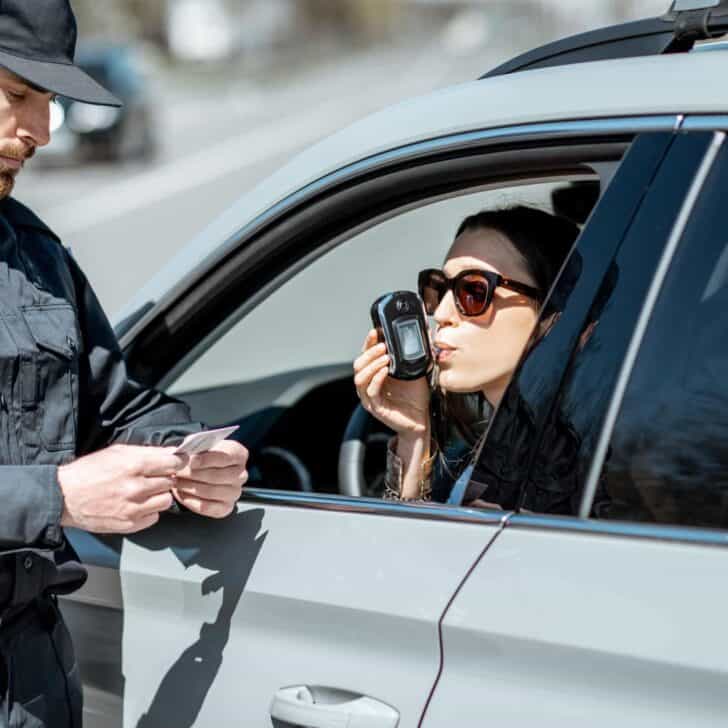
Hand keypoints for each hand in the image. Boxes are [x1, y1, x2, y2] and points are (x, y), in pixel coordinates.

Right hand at [58, 444, 187, 533]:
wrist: (64, 497)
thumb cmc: (89, 471)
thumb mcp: (117, 452)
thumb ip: (147, 452)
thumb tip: (173, 452)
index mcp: (134, 465)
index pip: (173, 463)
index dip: (176, 463)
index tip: (174, 463)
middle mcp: (136, 488)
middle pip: (171, 482)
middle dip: (164, 479)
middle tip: (152, 478)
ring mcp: (133, 509)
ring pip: (166, 501)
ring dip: (159, 496)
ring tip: (145, 492)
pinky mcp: (129, 524)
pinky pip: (154, 517)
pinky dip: (149, 511)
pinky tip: (136, 505)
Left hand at [172, 439, 248, 518]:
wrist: (202, 469)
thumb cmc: (202, 456)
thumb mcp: (201, 445)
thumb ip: (196, 448)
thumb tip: (186, 455)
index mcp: (238, 455)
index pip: (225, 457)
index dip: (206, 459)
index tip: (190, 460)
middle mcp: (241, 474)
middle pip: (216, 476)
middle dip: (193, 474)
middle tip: (177, 472)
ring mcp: (235, 492)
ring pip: (210, 492)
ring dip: (189, 487)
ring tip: (176, 482)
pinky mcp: (226, 507)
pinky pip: (207, 507)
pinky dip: (191, 501)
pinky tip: (181, 493)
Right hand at [353, 329, 429, 435]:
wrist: (422, 419)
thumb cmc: (416, 396)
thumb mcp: (414, 370)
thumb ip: (412, 354)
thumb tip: (422, 333)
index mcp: (375, 374)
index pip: (365, 355)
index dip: (368, 343)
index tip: (375, 332)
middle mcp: (369, 385)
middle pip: (358, 365)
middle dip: (369, 352)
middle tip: (382, 345)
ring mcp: (370, 397)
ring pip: (360, 378)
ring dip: (372, 364)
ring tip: (385, 357)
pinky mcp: (376, 408)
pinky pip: (371, 391)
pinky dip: (376, 379)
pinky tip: (385, 371)